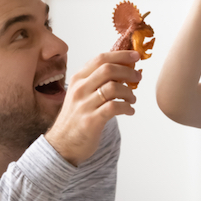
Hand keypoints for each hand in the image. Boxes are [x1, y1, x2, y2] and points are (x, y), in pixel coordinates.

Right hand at [45, 50, 140, 165]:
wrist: (62, 144)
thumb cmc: (75, 118)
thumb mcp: (80, 94)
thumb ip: (96, 81)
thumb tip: (123, 69)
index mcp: (78, 79)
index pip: (100, 59)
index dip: (120, 55)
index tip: (135, 56)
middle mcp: (80, 89)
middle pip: (108, 69)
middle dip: (128, 71)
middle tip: (138, 77)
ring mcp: (84, 105)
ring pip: (113, 88)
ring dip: (129, 92)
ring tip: (132, 99)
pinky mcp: (91, 121)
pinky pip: (114, 107)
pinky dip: (127, 107)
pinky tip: (129, 111)